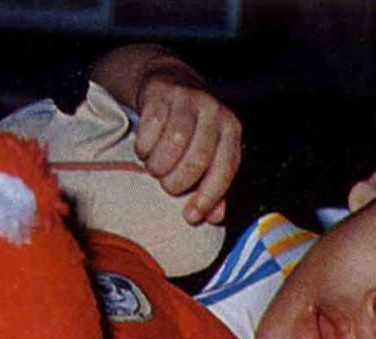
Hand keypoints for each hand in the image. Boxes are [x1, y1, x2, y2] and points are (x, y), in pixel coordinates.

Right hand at [133, 69, 241, 224]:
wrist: (170, 84)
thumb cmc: (191, 130)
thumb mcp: (208, 156)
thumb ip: (213, 187)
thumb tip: (214, 216)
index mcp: (230, 130)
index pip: (225, 168)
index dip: (208, 196)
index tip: (190, 216)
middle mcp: (214, 111)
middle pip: (197, 159)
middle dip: (177, 182)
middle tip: (167, 185)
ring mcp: (189, 99)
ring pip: (174, 144)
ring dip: (159, 165)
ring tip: (155, 167)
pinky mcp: (163, 93)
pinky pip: (152, 128)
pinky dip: (144, 147)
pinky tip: (145, 150)